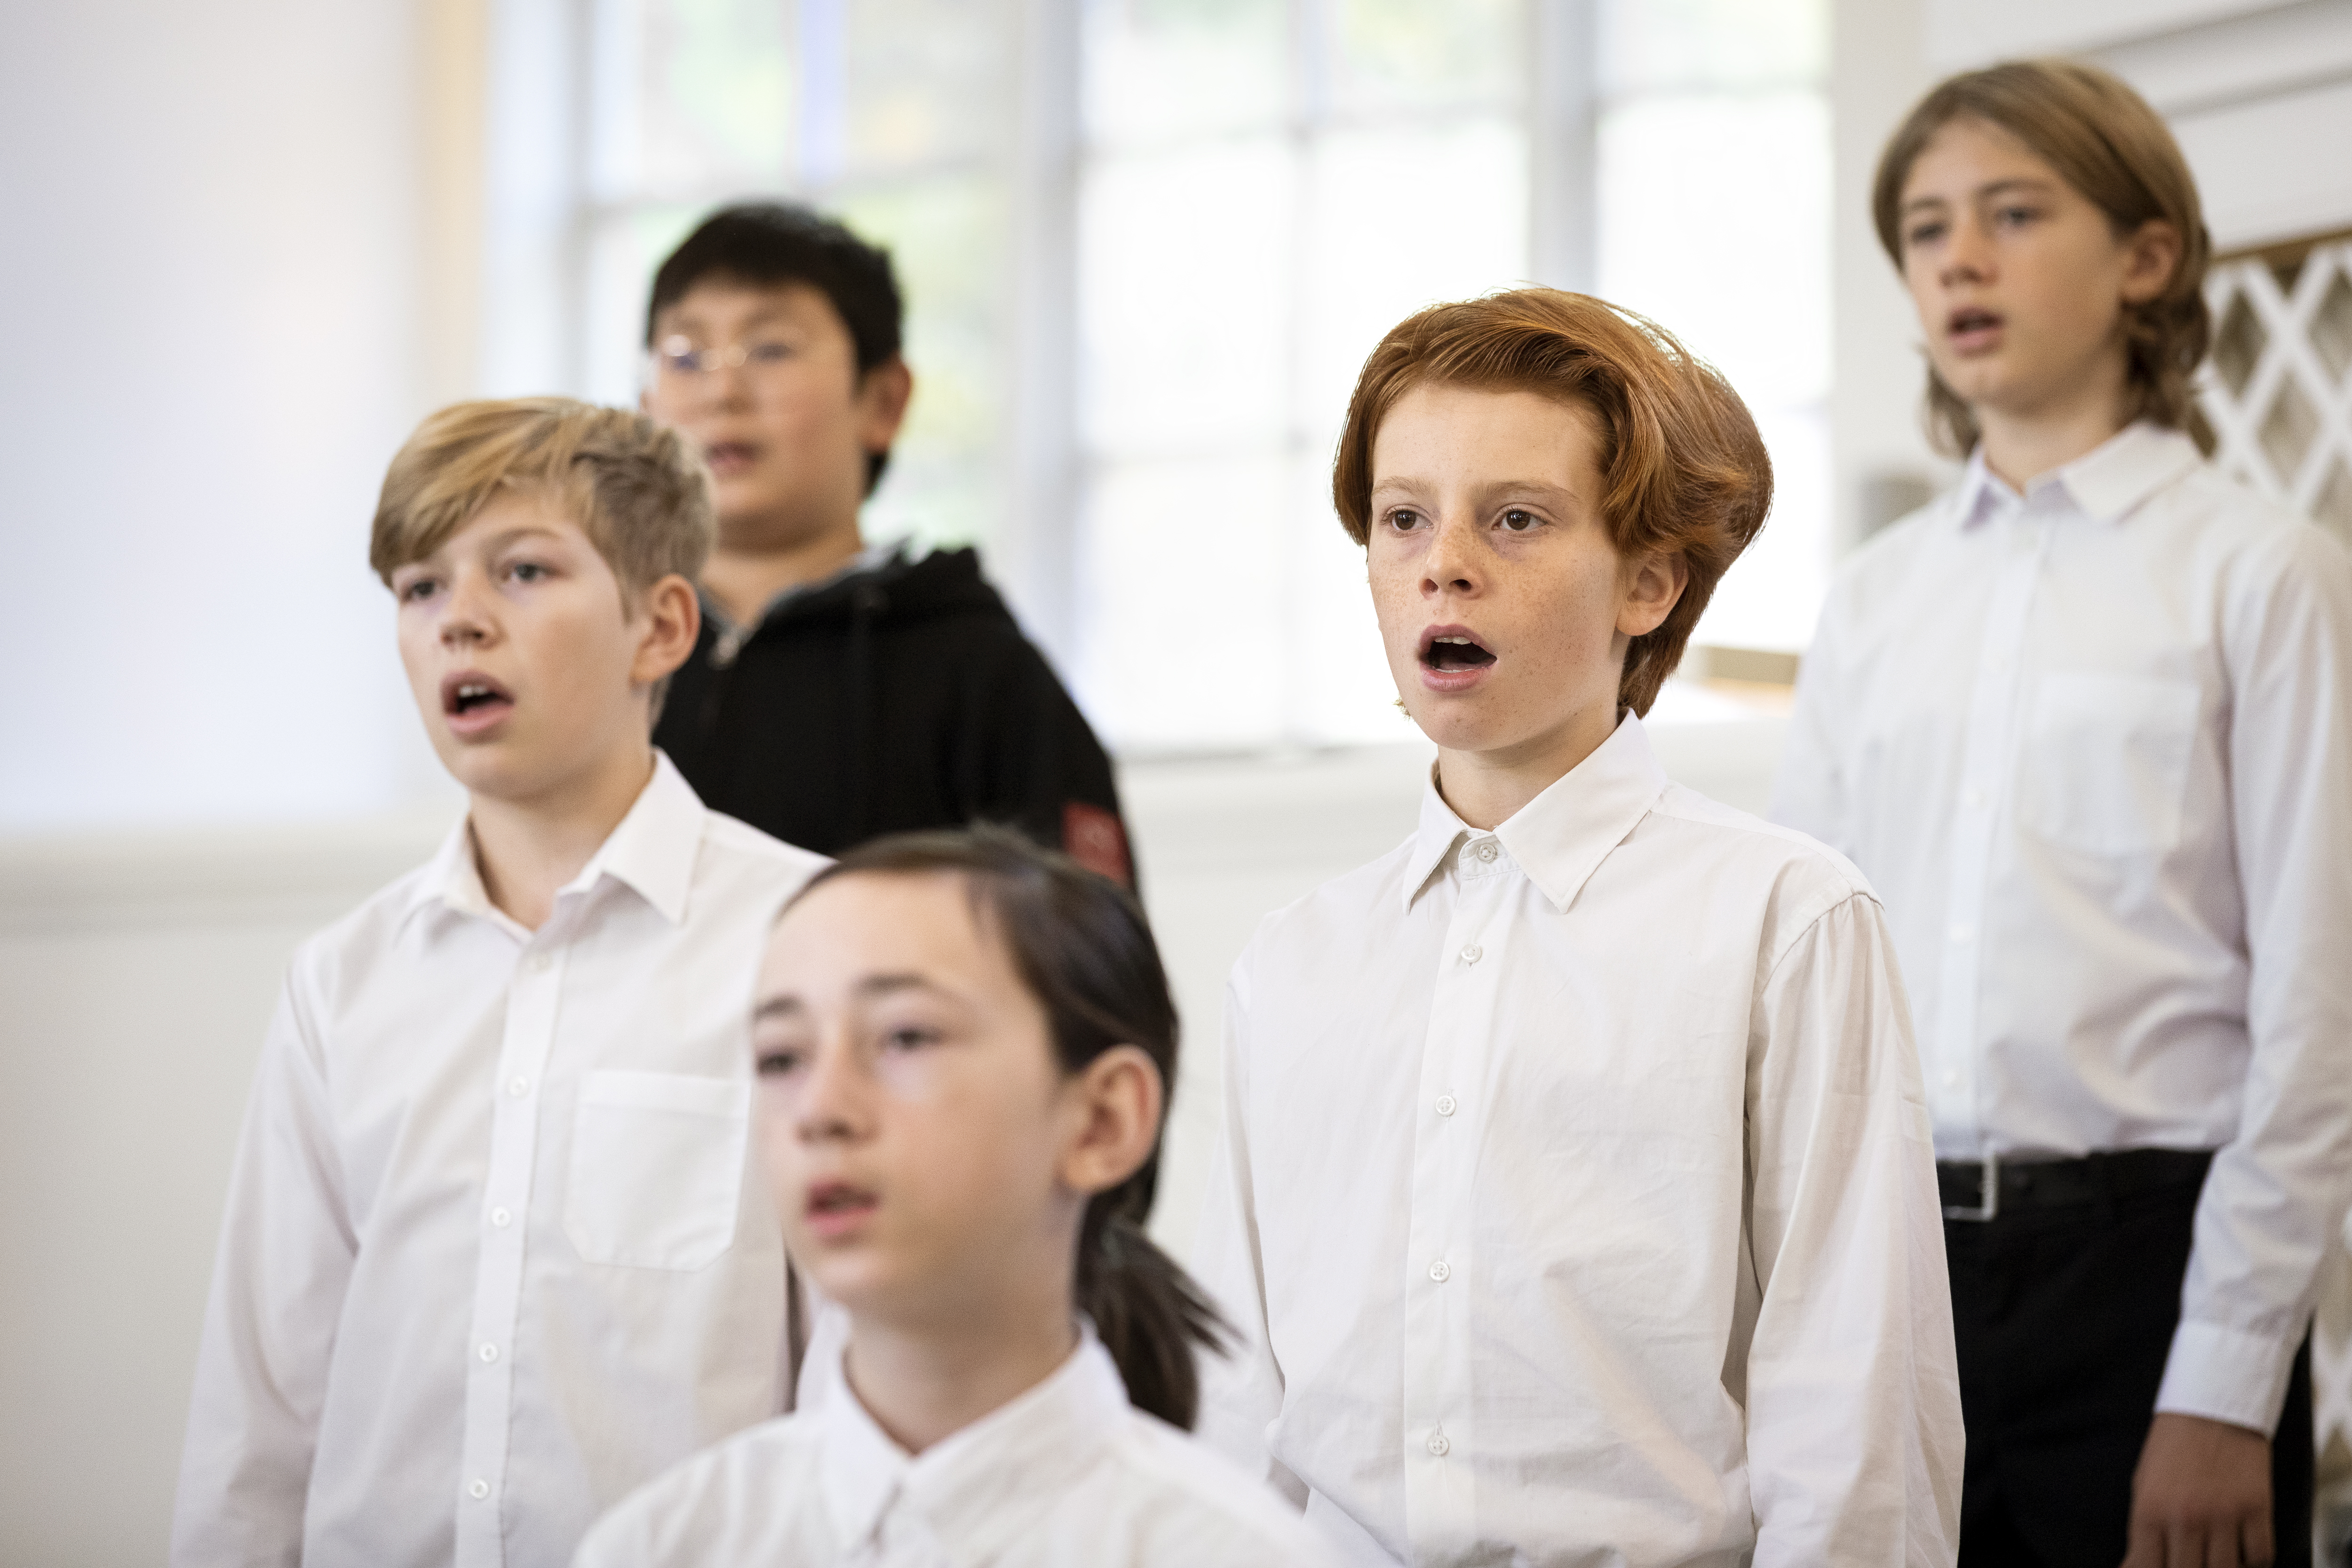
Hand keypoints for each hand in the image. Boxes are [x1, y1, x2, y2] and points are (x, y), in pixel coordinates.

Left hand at [2121, 1412, 2273, 1567]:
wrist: (2212, 1407)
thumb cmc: (2172, 1447)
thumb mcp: (2144, 1485)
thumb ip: (2145, 1530)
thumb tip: (2139, 1565)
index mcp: (2150, 1511)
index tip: (2159, 1567)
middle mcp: (2186, 1518)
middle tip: (2192, 1559)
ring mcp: (2224, 1516)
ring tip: (2215, 1557)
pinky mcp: (2258, 1509)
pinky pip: (2260, 1558)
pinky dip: (2252, 1561)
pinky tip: (2242, 1551)